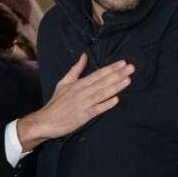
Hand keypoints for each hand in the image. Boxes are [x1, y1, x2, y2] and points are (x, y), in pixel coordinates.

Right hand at [17, 54, 132, 150]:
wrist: (46, 120)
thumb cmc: (57, 102)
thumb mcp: (64, 82)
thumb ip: (76, 69)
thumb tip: (84, 56)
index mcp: (78, 83)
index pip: (98, 74)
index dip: (111, 68)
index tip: (123, 62)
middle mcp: (82, 92)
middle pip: (103, 82)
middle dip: (117, 74)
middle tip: (131, 68)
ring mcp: (83, 104)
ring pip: (102, 93)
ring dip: (115, 87)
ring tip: (128, 80)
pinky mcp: (84, 116)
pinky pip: (97, 109)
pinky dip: (106, 104)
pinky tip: (116, 100)